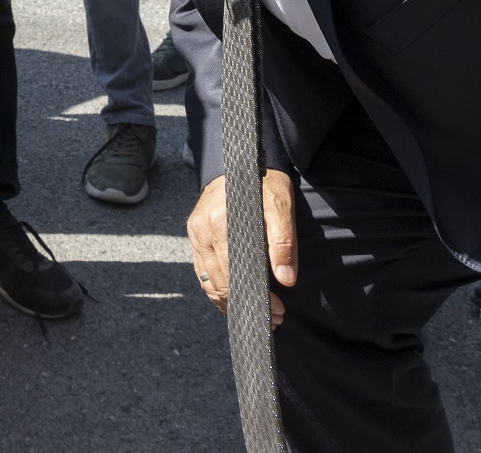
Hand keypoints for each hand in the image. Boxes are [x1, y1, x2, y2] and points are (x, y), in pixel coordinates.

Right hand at [185, 170, 297, 326]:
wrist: (238, 162)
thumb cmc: (262, 182)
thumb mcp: (280, 205)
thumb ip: (283, 242)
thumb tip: (286, 279)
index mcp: (221, 222)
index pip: (235, 274)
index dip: (257, 297)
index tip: (278, 310)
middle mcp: (202, 231)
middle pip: (219, 283)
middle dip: (246, 304)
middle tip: (275, 317)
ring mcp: (195, 235)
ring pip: (208, 282)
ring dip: (231, 303)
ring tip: (257, 312)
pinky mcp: (194, 237)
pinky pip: (202, 273)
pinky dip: (218, 291)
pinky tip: (236, 300)